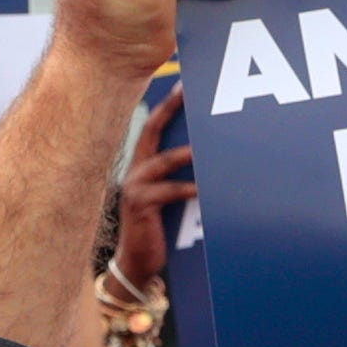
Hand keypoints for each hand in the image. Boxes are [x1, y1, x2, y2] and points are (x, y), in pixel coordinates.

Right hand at [112, 109, 192, 299]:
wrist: (137, 262)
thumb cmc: (158, 228)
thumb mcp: (168, 198)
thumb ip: (179, 177)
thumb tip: (211, 156)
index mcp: (142, 165)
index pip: (153, 126)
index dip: (167, 105)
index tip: (184, 85)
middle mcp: (135, 171)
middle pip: (152, 131)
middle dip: (171, 109)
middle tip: (190, 94)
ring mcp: (135, 187)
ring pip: (162, 160)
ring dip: (186, 152)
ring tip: (205, 146)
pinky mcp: (141, 205)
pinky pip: (169, 190)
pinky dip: (189, 187)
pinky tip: (205, 188)